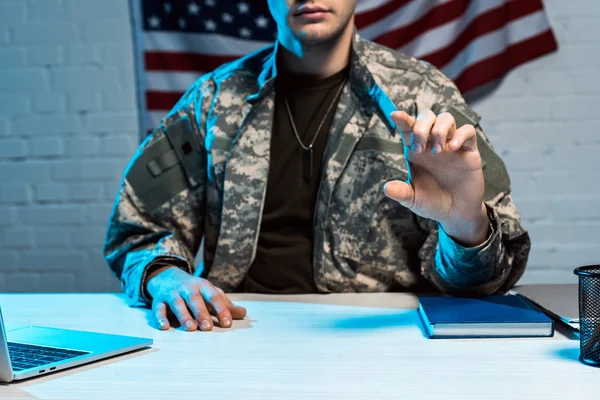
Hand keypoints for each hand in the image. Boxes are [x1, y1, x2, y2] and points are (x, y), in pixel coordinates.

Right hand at [146, 267, 246, 330]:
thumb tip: (243, 314)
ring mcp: (173, 293)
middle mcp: (188, 288)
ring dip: (184, 316)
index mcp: (203, 286)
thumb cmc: (195, 289)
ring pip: (178, 303)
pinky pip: (158, 308)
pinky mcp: (159, 300)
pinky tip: (164, 327)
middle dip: (202, 313)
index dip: (221, 310)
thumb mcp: (210, 293)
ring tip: (191, 328)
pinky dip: (160, 318)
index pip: (214, 297)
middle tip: (207, 328)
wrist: (168, 276)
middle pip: (195, 299)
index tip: (227, 323)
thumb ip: (226, 304)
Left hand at [384, 110, 488, 245]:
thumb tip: (386, 188)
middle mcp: (432, 143)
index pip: (408, 128)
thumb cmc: (432, 202)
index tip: (394, 115)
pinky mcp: (469, 150)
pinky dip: (461, 135)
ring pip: (446, 118)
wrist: (456, 213)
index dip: (402, 119)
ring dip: (439, 129)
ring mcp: (451, 144)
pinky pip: (468, 131)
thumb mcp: (414, 199)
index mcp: (416, 151)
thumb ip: (401, 193)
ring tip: (438, 151)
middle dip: (421, 126)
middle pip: (427, 117)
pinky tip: (453, 148)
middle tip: (419, 149)